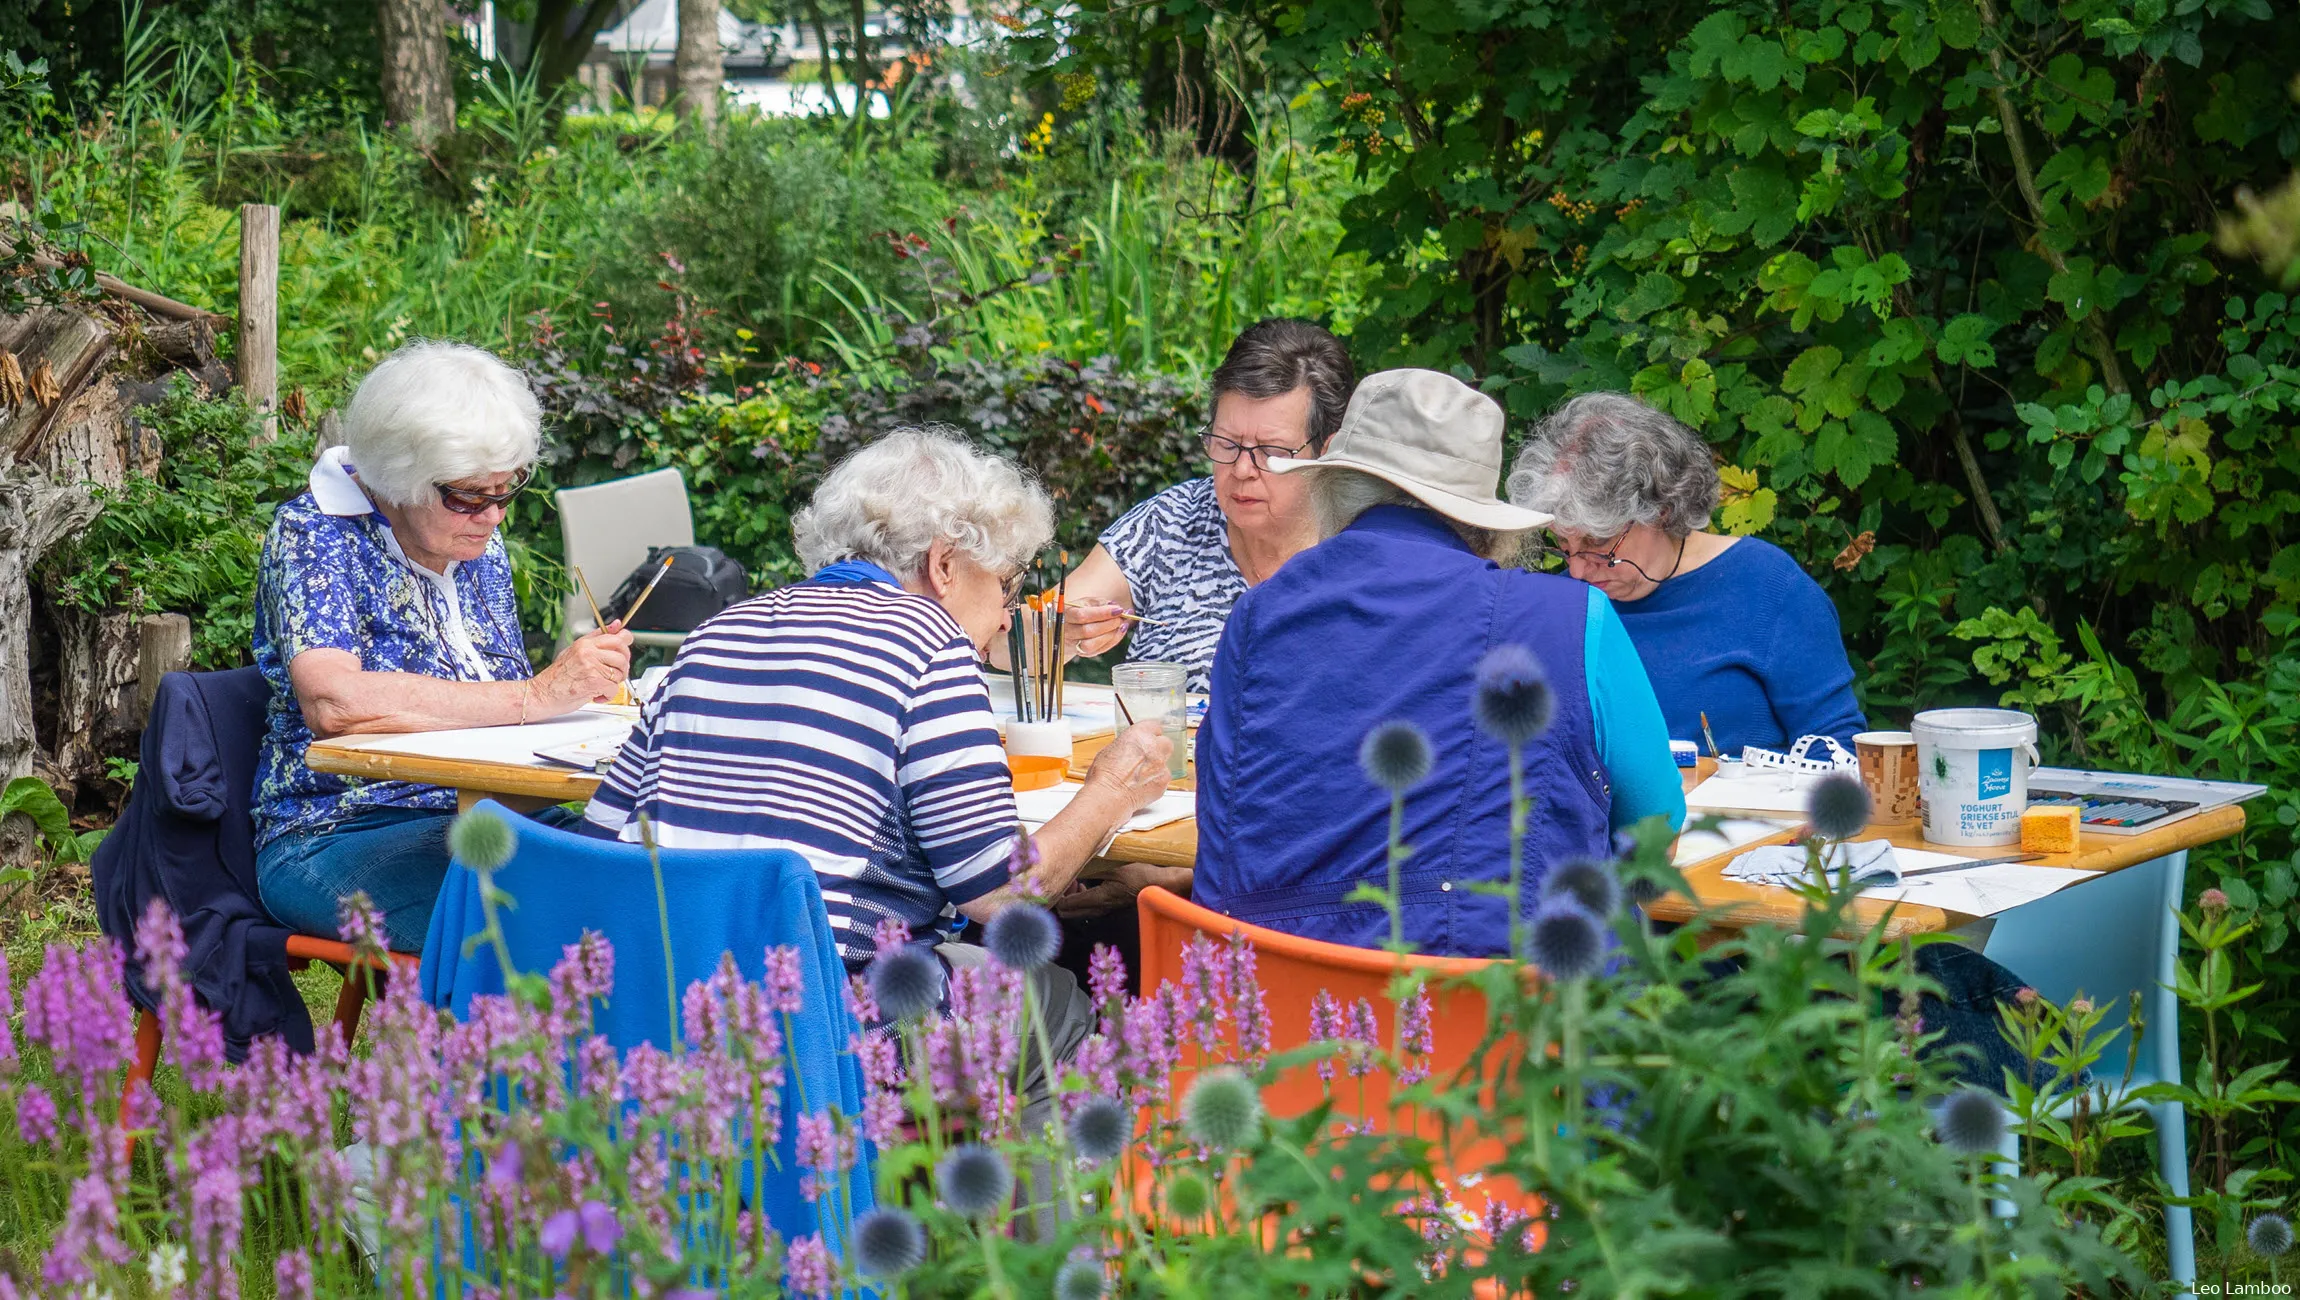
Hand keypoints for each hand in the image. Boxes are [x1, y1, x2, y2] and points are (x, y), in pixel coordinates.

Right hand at [534, 623, 634, 713]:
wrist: (542, 694)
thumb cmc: (557, 676)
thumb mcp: (574, 651)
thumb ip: (597, 638)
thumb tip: (616, 625)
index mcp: (585, 643)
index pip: (618, 637)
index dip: (626, 646)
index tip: (624, 652)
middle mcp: (588, 652)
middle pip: (622, 655)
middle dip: (622, 668)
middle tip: (613, 675)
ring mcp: (591, 666)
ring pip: (620, 672)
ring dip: (614, 683)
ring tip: (601, 685)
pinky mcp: (593, 681)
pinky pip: (613, 688)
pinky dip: (608, 695)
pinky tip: (597, 695)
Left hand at [1056, 863, 1192, 918]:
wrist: (1163, 887)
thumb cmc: (1143, 877)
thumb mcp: (1116, 868)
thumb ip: (1095, 868)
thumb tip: (1077, 863)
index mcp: (1098, 899)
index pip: (1066, 906)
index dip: (1059, 894)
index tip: (1062, 880)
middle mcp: (1100, 909)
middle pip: (1069, 913)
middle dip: (1063, 899)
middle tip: (1067, 882)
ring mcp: (1106, 909)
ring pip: (1080, 911)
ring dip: (1074, 898)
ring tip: (1078, 882)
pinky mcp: (1112, 906)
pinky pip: (1091, 906)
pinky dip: (1085, 897)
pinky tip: (1090, 884)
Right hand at [1064, 598, 1131, 657]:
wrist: (1068, 626)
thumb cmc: (1080, 611)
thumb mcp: (1087, 602)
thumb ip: (1100, 603)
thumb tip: (1115, 607)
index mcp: (1065, 614)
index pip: (1082, 615)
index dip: (1102, 613)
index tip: (1118, 609)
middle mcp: (1066, 631)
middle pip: (1087, 632)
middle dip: (1109, 624)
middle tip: (1121, 617)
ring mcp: (1073, 644)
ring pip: (1091, 645)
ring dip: (1111, 635)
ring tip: (1122, 625)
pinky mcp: (1082, 653)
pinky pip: (1098, 650)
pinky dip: (1112, 641)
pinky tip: (1119, 631)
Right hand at [1081, 721, 1172, 814]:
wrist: (1108, 796)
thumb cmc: (1104, 775)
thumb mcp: (1109, 750)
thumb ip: (1126, 746)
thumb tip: (1130, 749)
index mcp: (1139, 735)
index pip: (1154, 726)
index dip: (1151, 734)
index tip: (1150, 738)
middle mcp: (1153, 747)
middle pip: (1166, 743)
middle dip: (1159, 749)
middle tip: (1148, 757)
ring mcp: (1161, 765)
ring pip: (1165, 763)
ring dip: (1156, 767)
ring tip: (1140, 776)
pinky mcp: (1163, 782)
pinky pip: (1163, 778)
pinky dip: (1155, 781)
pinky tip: (1142, 786)